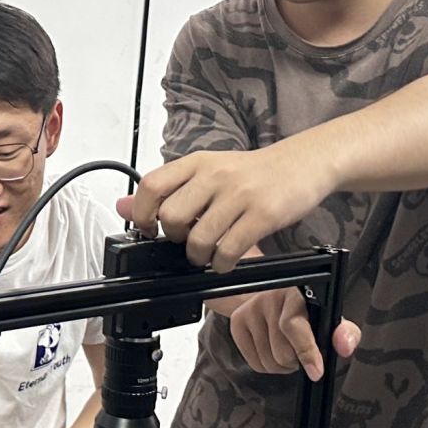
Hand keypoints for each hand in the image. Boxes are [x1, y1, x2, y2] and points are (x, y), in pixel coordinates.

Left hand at [117, 142, 333, 270]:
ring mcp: (239, 194)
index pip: (151, 185)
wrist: (303, 163)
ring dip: (198, 257)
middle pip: (171, 216)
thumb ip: (169, 188)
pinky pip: (229, 250)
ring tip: (207, 254)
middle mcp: (214, 175)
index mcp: (197, 162)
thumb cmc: (253, 172)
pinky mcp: (263, 214)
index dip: (141, 214)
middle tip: (185, 241)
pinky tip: (226, 260)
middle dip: (173, 239)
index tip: (148, 229)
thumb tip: (123, 206)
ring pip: (199, 239)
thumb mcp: (207, 170)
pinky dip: (222, 264)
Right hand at [228, 287, 359, 380]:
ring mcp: (250, 309)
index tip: (315, 372)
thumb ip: (344, 332)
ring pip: (269, 362)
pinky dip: (268, 366)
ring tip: (288, 351)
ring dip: (282, 366)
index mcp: (297, 293)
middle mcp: (270, 297)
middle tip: (301, 354)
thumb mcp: (329, 318)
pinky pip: (255, 363)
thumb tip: (345, 347)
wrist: (275, 298)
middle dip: (296, 362)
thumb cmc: (307, 312)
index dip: (306, 352)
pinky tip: (273, 351)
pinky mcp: (237, 322)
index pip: (294, 326)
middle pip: (282, 352)